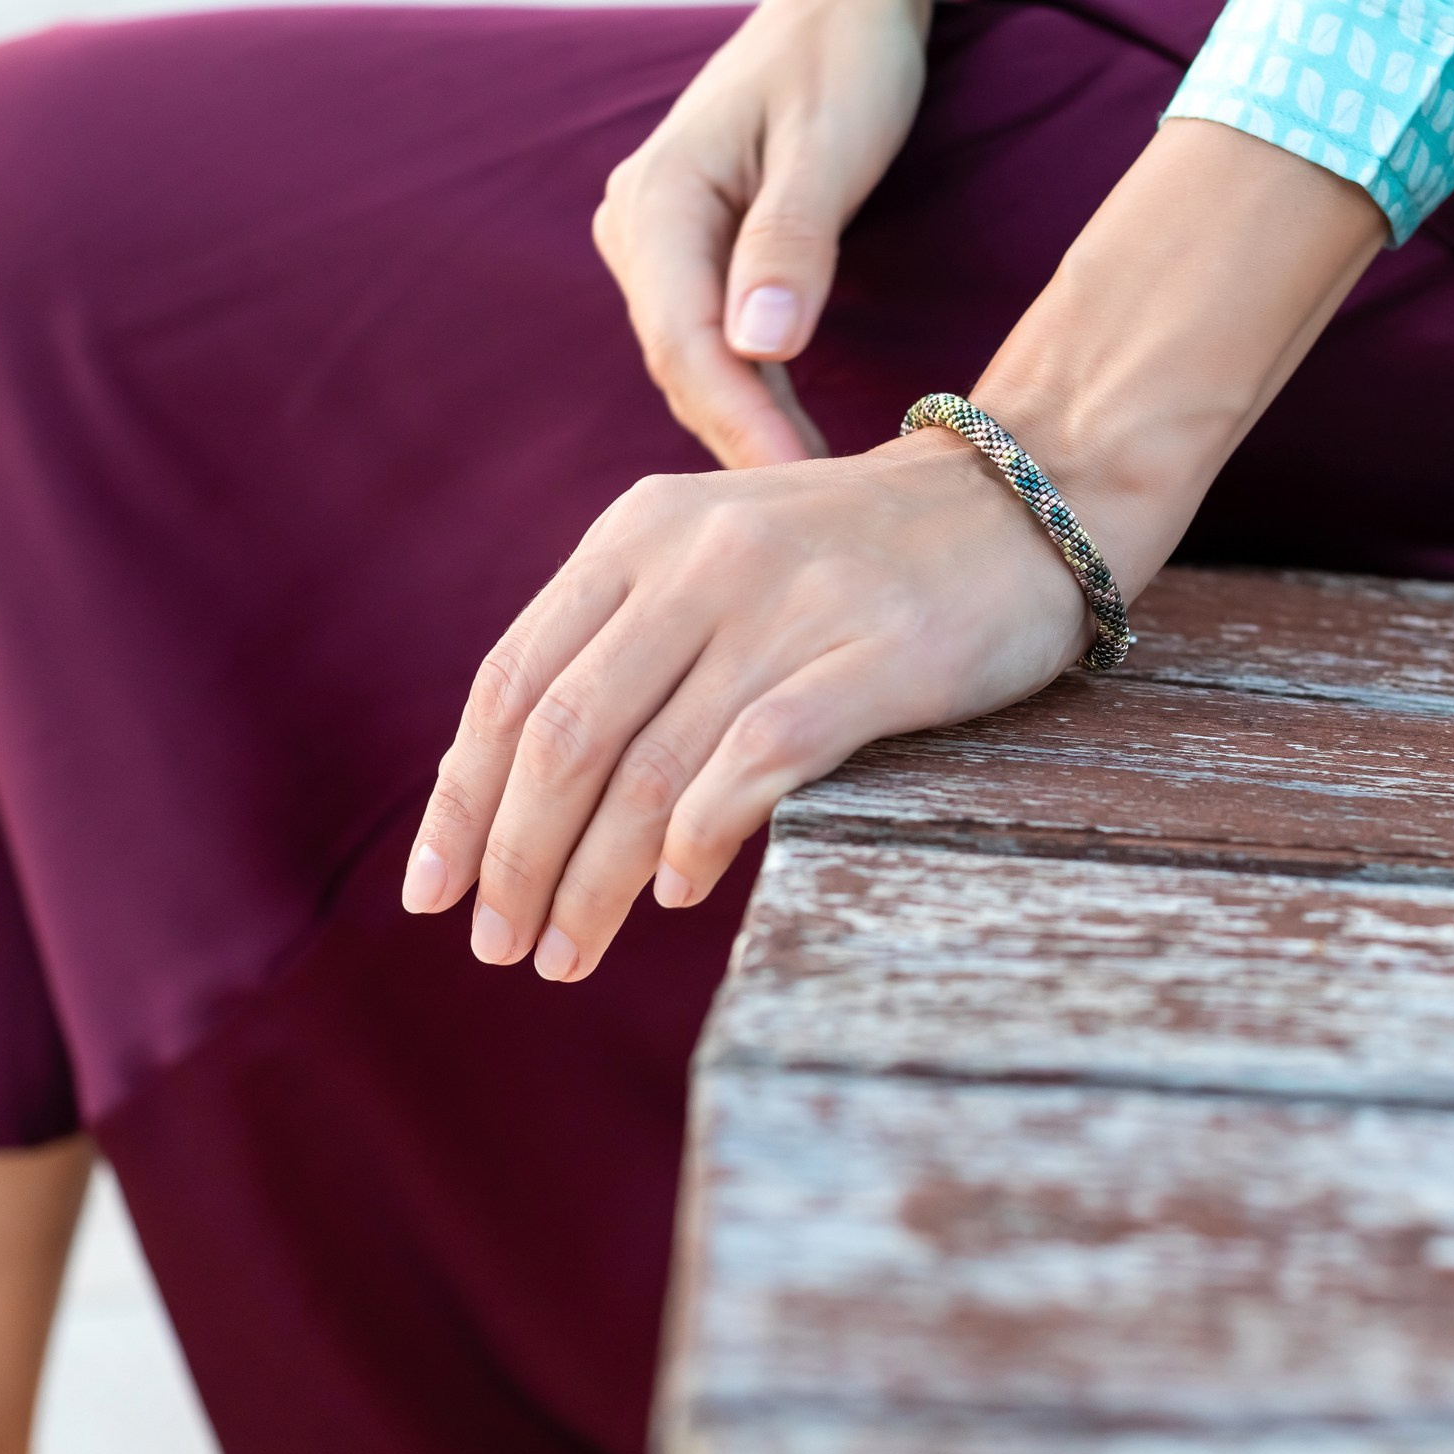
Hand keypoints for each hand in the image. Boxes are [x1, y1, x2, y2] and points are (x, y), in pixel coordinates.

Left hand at [397, 434, 1090, 979]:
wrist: (1022, 500)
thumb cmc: (853, 559)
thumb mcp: (711, 561)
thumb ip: (618, 644)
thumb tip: (500, 784)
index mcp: (637, 531)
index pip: (512, 679)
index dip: (460, 796)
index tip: (431, 890)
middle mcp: (698, 557)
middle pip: (563, 735)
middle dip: (513, 857)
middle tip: (497, 946)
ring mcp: (784, 604)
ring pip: (647, 768)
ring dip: (592, 880)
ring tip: (567, 952)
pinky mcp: (870, 656)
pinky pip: (752, 766)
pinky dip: (700, 842)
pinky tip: (682, 895)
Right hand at [593, 0, 962, 467]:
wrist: (839, 2)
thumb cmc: (845, 58)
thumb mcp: (832, 141)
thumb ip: (793, 241)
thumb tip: (759, 346)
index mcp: (657, 199)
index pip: (687, 343)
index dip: (741, 424)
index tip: (799, 488)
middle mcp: (637, 228)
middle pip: (684, 367)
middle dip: (743, 446)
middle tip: (813, 532)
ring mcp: (656, 248)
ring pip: (697, 367)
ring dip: (747, 432)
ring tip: (813, 509)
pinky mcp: (689, 263)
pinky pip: (714, 348)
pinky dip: (754, 398)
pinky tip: (797, 450)